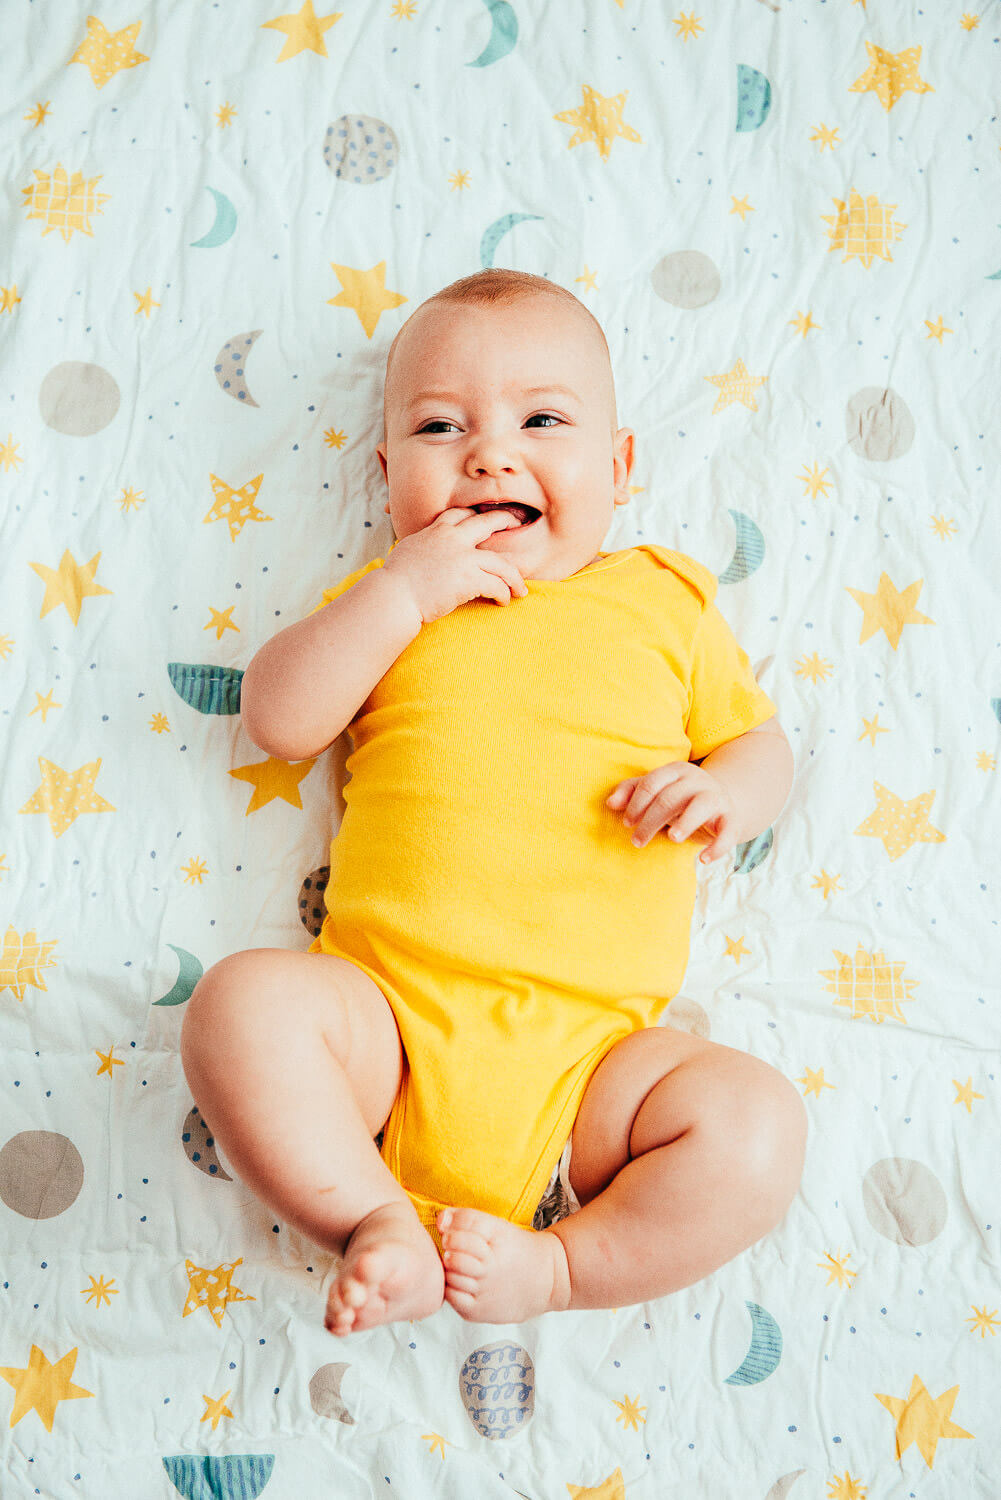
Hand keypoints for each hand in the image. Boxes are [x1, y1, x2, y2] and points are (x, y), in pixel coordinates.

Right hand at [382, 507, 528, 624]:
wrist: (394, 595)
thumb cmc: (394, 580)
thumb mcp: (408, 551)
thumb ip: (422, 546)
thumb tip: (423, 551)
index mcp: (436, 531)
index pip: (460, 513)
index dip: (475, 515)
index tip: (485, 519)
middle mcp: (452, 538)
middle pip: (487, 522)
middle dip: (505, 520)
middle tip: (516, 523)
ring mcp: (463, 558)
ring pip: (502, 562)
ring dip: (514, 577)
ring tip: (520, 588)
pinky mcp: (470, 579)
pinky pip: (497, 584)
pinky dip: (504, 594)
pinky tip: (504, 601)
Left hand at [606, 761, 738, 863]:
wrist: (724, 803)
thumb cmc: (680, 799)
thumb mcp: (657, 791)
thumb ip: (632, 792)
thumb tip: (610, 803)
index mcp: (676, 771)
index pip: (652, 783)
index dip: (636, 803)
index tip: (626, 824)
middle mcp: (697, 781)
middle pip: (670, 797)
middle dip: (651, 820)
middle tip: (637, 841)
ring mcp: (716, 798)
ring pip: (701, 806)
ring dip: (686, 822)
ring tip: (673, 839)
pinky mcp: (731, 819)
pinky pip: (727, 832)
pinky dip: (717, 846)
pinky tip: (703, 860)